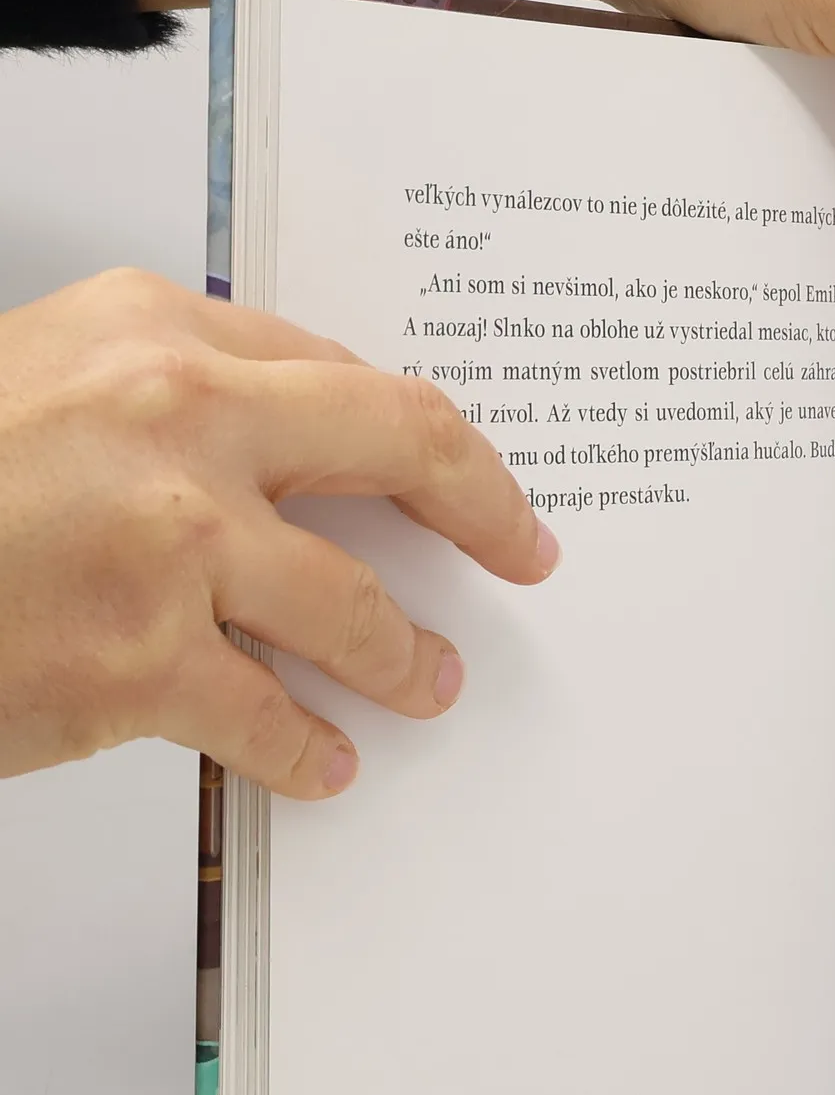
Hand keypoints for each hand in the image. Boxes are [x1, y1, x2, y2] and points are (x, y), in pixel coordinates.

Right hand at [0, 272, 558, 797]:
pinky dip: (309, 751)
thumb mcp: (39, 382)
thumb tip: (295, 449)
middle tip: (525, 550)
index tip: (472, 471)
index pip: (345, 374)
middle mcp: (174, 417)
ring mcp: (166, 541)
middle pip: (398, 445)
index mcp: (152, 330)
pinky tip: (325, 764)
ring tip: (429, 683)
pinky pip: (273, 719)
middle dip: (484, 508)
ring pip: (354, 608)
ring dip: (406, 658)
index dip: (429, 433)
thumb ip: (168, 399)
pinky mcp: (138, 660)